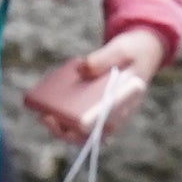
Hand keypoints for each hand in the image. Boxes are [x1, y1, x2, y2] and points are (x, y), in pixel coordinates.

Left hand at [35, 28, 169, 140]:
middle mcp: (112, 113)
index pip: (105, 129)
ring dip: (60, 122)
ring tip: (42, 111)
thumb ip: (103, 59)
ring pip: (78, 124)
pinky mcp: (90, 100)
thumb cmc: (132, 52)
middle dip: (65, 131)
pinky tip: (48, 99)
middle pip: (87, 132)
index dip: (86, 133)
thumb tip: (80, 70)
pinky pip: (74, 109)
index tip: (70, 127)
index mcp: (124, 106)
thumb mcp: (120, 50)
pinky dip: (61, 107)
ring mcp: (100, 108)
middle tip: (47, 118)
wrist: (139, 48)